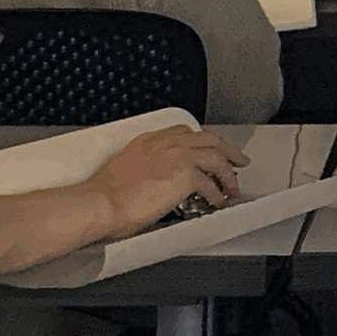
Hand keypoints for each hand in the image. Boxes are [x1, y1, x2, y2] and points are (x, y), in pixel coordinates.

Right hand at [83, 126, 248, 239]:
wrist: (99, 204)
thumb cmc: (103, 196)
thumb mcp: (125, 170)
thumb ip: (145, 168)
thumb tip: (156, 183)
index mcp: (149, 141)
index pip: (185, 132)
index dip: (203, 142)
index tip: (211, 149)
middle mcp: (165, 143)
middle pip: (209, 139)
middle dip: (227, 150)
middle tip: (238, 161)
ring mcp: (177, 157)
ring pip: (217, 158)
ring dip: (228, 175)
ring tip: (232, 187)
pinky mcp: (185, 176)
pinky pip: (211, 184)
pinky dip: (218, 194)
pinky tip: (218, 202)